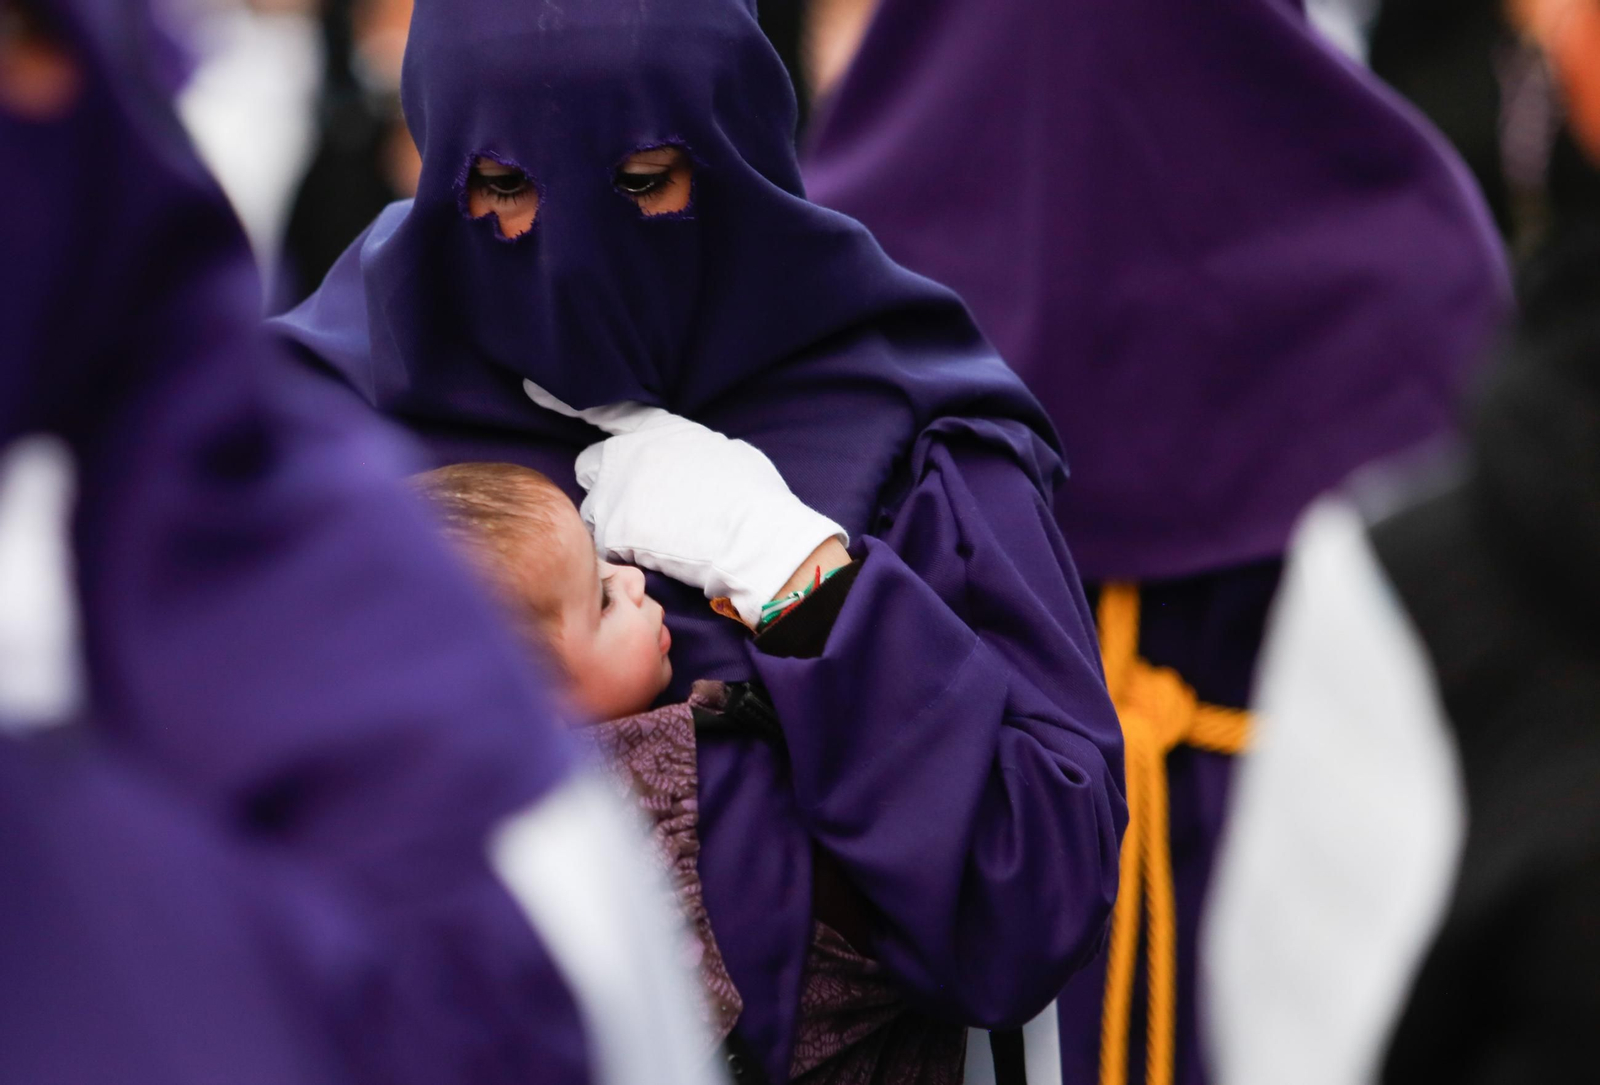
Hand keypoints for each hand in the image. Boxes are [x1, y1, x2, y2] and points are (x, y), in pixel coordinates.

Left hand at [525, 380, 847, 625]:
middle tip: (638, 507)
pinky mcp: (613, 531)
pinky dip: (625, 553)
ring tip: (654, 538)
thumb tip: (690, 460)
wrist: (750, 537)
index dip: (565, 402)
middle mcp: (625, 454)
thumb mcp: (727, 453)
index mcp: (654, 430)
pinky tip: (656, 555)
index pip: (603, 411)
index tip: (532, 391)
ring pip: (595, 511)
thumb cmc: (751, 496)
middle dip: (607, 485)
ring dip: (614, 523)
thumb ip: (691, 450)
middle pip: (591, 467)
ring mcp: (615, 493)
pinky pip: (606, 545)